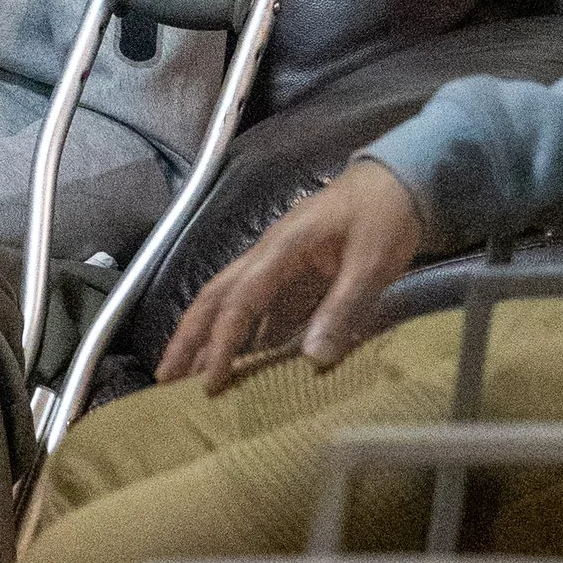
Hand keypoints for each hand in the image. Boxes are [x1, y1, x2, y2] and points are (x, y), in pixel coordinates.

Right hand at [154, 157, 424, 393]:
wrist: (398, 180)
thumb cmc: (385, 216)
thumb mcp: (372, 263)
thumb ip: (343, 308)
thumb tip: (313, 360)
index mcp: (282, 248)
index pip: (240, 300)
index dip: (221, 343)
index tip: (208, 383)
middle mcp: (268, 255)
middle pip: (215, 296)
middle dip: (187, 337)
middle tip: (164, 379)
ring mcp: (277, 264)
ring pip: (229, 301)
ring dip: (205, 336)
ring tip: (184, 376)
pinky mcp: (292, 273)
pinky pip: (258, 308)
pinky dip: (240, 335)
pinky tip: (237, 364)